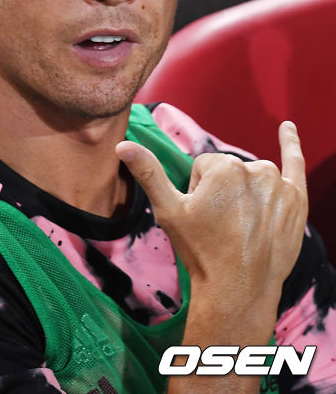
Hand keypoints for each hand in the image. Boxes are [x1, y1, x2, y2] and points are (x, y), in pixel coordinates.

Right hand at [116, 122, 307, 323]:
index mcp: (223, 167)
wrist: (237, 290)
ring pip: (253, 177)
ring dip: (247, 193)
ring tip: (242, 227)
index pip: (205, 168)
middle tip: (221, 227)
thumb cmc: (201, 250)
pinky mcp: (297, 200)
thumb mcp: (169, 211)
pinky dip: (291, 144)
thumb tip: (122, 145)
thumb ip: (148, 172)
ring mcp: (280, 185)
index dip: (199, 192)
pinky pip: (295, 165)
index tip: (203, 218)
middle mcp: (255, 170)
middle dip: (223, 193)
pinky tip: (287, 127)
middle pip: (229, 171)